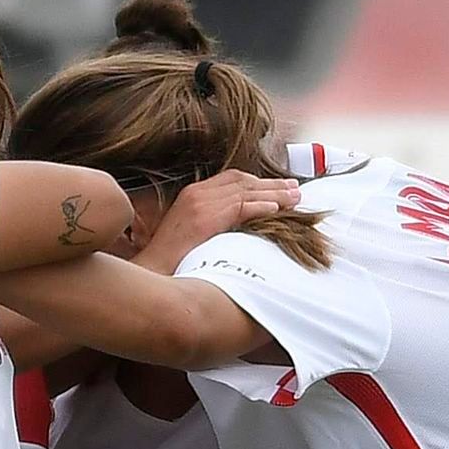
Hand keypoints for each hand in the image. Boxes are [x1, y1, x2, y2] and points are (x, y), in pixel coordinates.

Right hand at [134, 170, 299, 274]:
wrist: (151, 270)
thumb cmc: (170, 259)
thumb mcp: (192, 231)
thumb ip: (213, 221)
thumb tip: (239, 223)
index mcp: (192, 193)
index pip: (232, 178)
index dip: (259, 181)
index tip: (279, 187)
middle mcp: (196, 193)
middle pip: (243, 181)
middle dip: (272, 184)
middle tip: (296, 189)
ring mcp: (199, 204)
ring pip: (246, 192)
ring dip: (274, 194)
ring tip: (296, 198)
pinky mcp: (205, 218)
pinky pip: (240, 207)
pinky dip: (260, 207)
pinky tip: (276, 210)